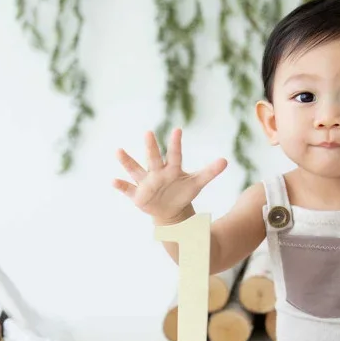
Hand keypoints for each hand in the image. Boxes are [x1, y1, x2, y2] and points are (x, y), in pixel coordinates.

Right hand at [112, 128, 226, 222]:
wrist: (170, 210)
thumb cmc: (182, 192)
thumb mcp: (197, 182)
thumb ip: (210, 172)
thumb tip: (225, 161)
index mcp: (171, 168)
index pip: (175, 155)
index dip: (176, 144)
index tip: (178, 130)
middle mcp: (156, 172)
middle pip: (153, 158)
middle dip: (151, 147)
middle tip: (149, 133)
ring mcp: (146, 183)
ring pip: (135, 170)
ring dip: (127, 161)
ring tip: (118, 151)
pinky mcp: (138, 195)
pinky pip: (128, 189)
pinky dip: (121, 186)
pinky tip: (113, 181)